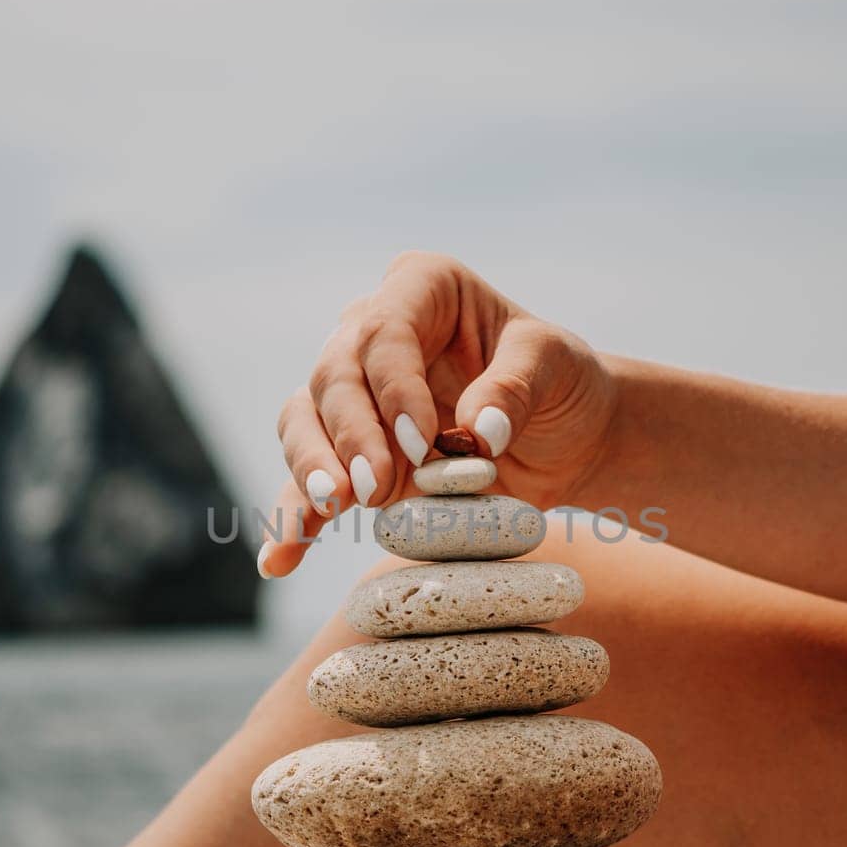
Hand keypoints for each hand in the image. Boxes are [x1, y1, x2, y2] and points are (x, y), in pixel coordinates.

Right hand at [260, 251, 616, 576]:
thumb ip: (516, 387)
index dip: (393, 387)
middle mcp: (373, 332)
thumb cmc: (560, 385)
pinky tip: (281, 557)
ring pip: (304, 420)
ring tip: (331, 510)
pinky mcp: (350, 453)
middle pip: (334, 375)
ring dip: (311, 468)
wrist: (565, 439)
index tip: (421, 444)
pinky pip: (307, 479)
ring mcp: (355, 394)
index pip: (385, 330)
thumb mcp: (556, 367)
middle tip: (375, 488)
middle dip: (350, 435)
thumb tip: (477, 430)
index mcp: (423, 289)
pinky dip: (294, 517)